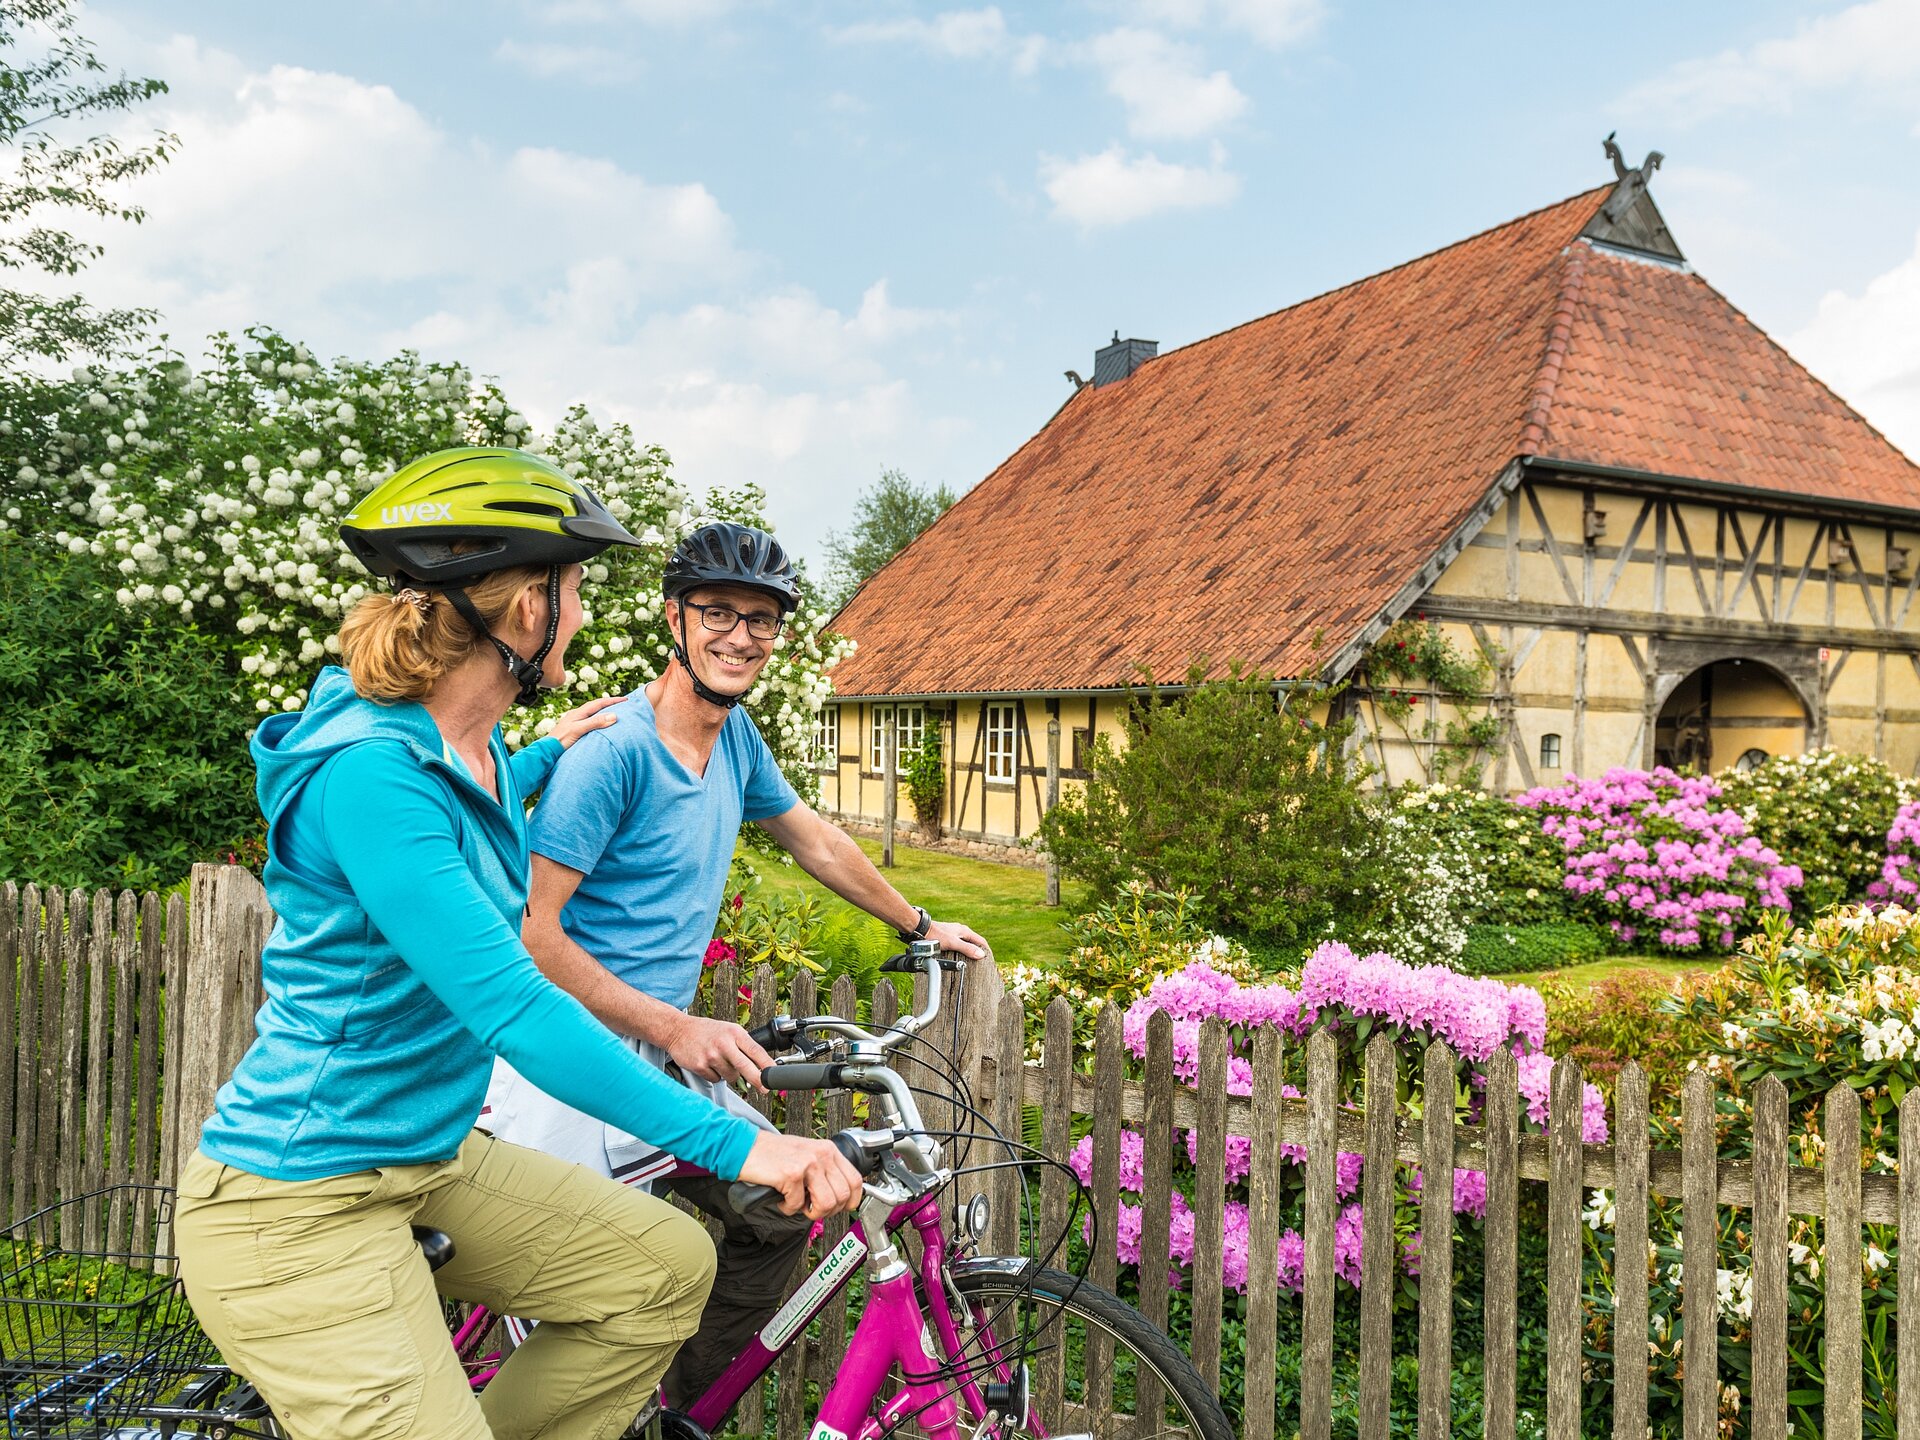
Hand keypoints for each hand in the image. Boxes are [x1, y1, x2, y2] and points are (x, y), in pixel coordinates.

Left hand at [551, 694, 625, 748]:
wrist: (547, 751)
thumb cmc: (561, 741)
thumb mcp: (579, 730)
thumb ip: (595, 722)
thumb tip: (613, 715)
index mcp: (578, 713)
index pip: (599, 703)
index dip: (612, 700)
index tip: (625, 699)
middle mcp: (576, 715)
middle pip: (595, 706)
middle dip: (609, 703)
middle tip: (621, 703)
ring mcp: (574, 722)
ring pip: (591, 713)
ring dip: (603, 711)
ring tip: (612, 712)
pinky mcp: (573, 730)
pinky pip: (588, 720)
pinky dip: (597, 719)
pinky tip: (598, 725)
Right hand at [666, 1014, 774, 1087]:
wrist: (678, 1030)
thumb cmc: (706, 1031)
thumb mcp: (728, 1030)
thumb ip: (743, 1044)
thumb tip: (762, 1063)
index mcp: (734, 1032)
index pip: (755, 1050)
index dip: (767, 1064)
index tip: (775, 1074)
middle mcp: (723, 1043)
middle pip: (745, 1067)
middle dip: (758, 1080)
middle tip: (765, 1088)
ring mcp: (711, 1055)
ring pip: (731, 1076)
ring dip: (730, 1074)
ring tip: (720, 1061)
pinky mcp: (700, 1066)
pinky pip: (716, 1079)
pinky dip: (715, 1075)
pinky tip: (709, 1064)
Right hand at [738, 1132, 863, 1218]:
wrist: (745, 1147)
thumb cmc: (773, 1154)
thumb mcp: (808, 1155)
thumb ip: (825, 1171)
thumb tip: (841, 1197)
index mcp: (828, 1150)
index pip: (856, 1181)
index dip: (850, 1201)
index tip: (839, 1207)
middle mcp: (822, 1155)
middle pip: (842, 1196)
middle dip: (827, 1210)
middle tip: (811, 1207)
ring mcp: (808, 1164)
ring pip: (826, 1204)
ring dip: (810, 1212)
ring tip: (797, 1204)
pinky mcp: (792, 1174)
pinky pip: (797, 1206)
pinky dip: (787, 1208)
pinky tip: (781, 1198)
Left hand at [927, 918, 987, 961]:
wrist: (920, 930)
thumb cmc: (935, 935)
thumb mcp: (953, 943)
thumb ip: (966, 948)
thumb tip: (981, 954)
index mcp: (965, 931)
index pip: (981, 941)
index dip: (986, 950)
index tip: (989, 960)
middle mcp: (960, 931)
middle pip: (974, 942)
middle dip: (978, 951)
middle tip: (981, 962)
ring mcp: (953, 934)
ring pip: (966, 943)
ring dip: (969, 951)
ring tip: (971, 961)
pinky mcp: (947, 938)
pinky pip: (958, 945)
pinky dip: (961, 951)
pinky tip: (958, 957)